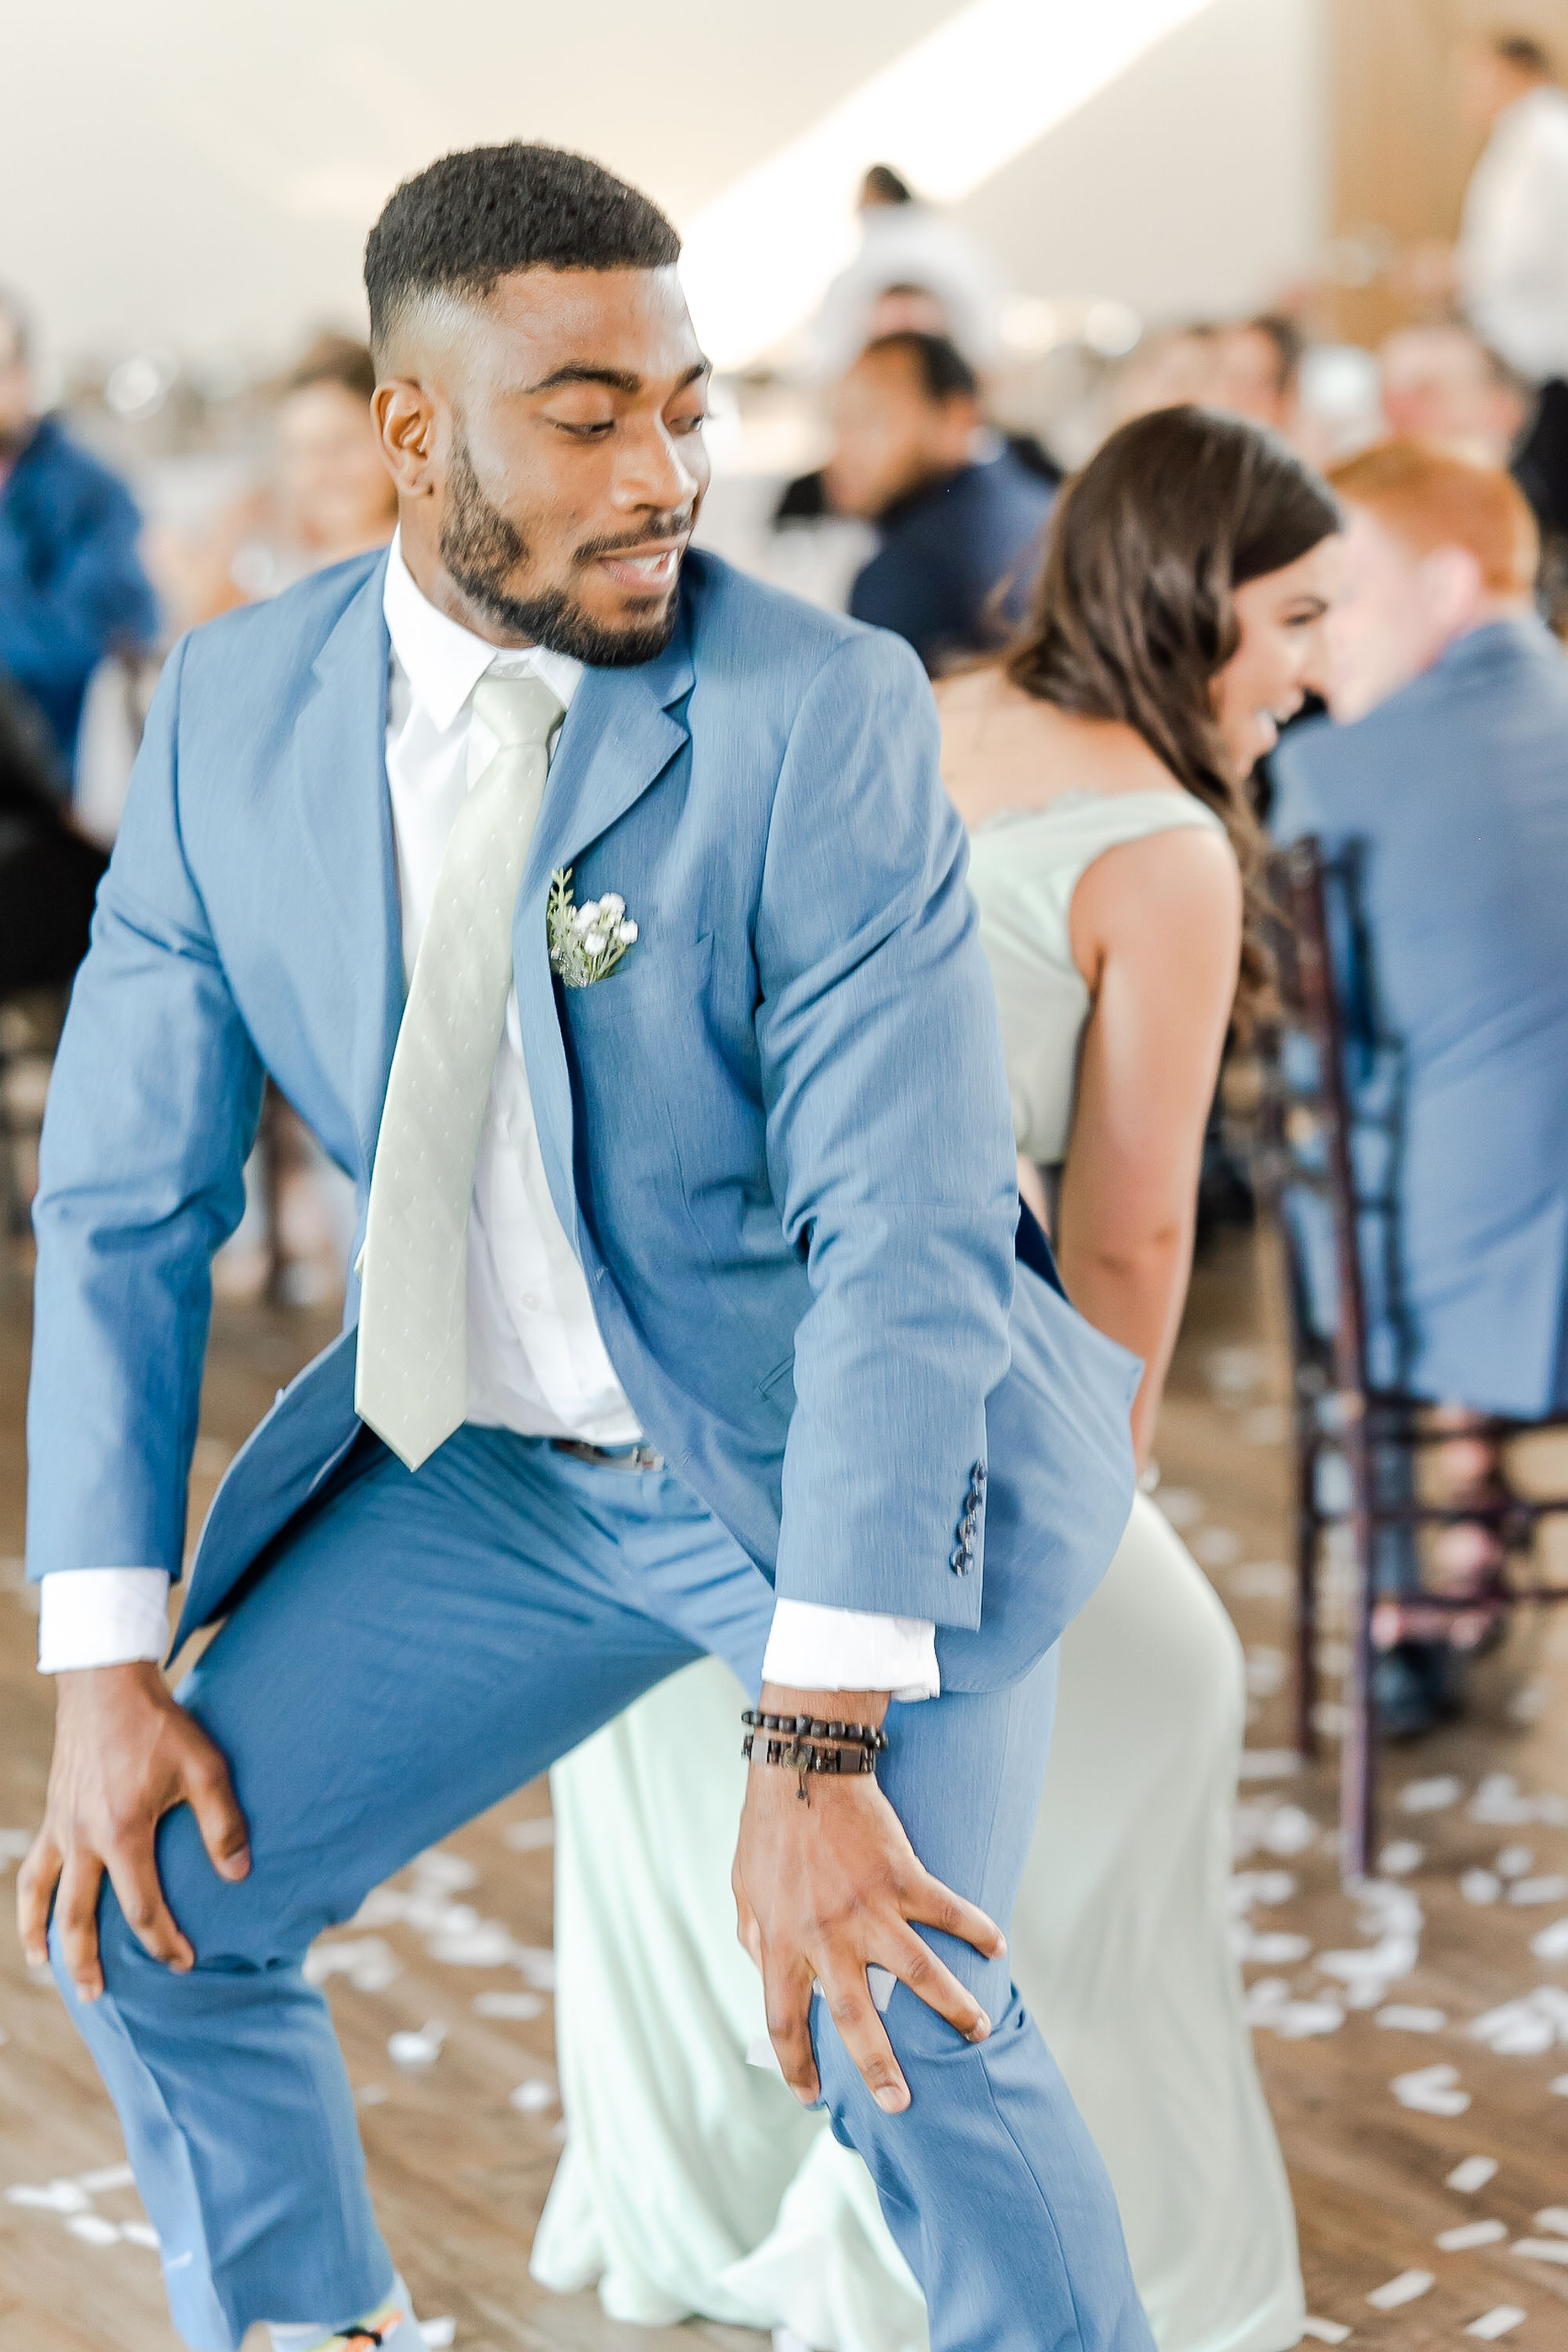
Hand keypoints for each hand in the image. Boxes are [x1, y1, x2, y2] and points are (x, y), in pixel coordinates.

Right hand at [17, 1663, 249, 2000]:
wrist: (107, 1682)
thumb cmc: (161, 1723)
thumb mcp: (206, 1767)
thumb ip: (223, 1824)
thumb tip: (238, 1876)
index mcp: (123, 1832)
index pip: (143, 1909)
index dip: (165, 1941)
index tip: (184, 1963)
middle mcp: (84, 1838)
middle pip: (79, 1918)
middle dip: (90, 1963)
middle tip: (100, 1999)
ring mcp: (62, 1827)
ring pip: (42, 1897)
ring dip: (45, 1938)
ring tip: (51, 1970)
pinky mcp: (52, 1813)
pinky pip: (33, 1868)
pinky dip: (28, 1900)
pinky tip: (34, 1917)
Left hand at [732, 1683, 1004, 2113]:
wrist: (802, 1769)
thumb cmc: (769, 1829)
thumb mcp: (744, 1890)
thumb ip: (753, 1935)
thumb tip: (760, 1967)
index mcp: (781, 1942)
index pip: (783, 2021)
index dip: (796, 2064)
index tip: (812, 2096)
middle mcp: (825, 1936)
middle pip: (856, 2019)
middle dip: (879, 2067)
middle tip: (900, 2104)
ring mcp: (868, 1908)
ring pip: (918, 1974)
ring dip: (953, 2007)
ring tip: (979, 2032)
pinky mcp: (903, 1876)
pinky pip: (949, 1910)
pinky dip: (978, 1930)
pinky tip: (998, 1947)